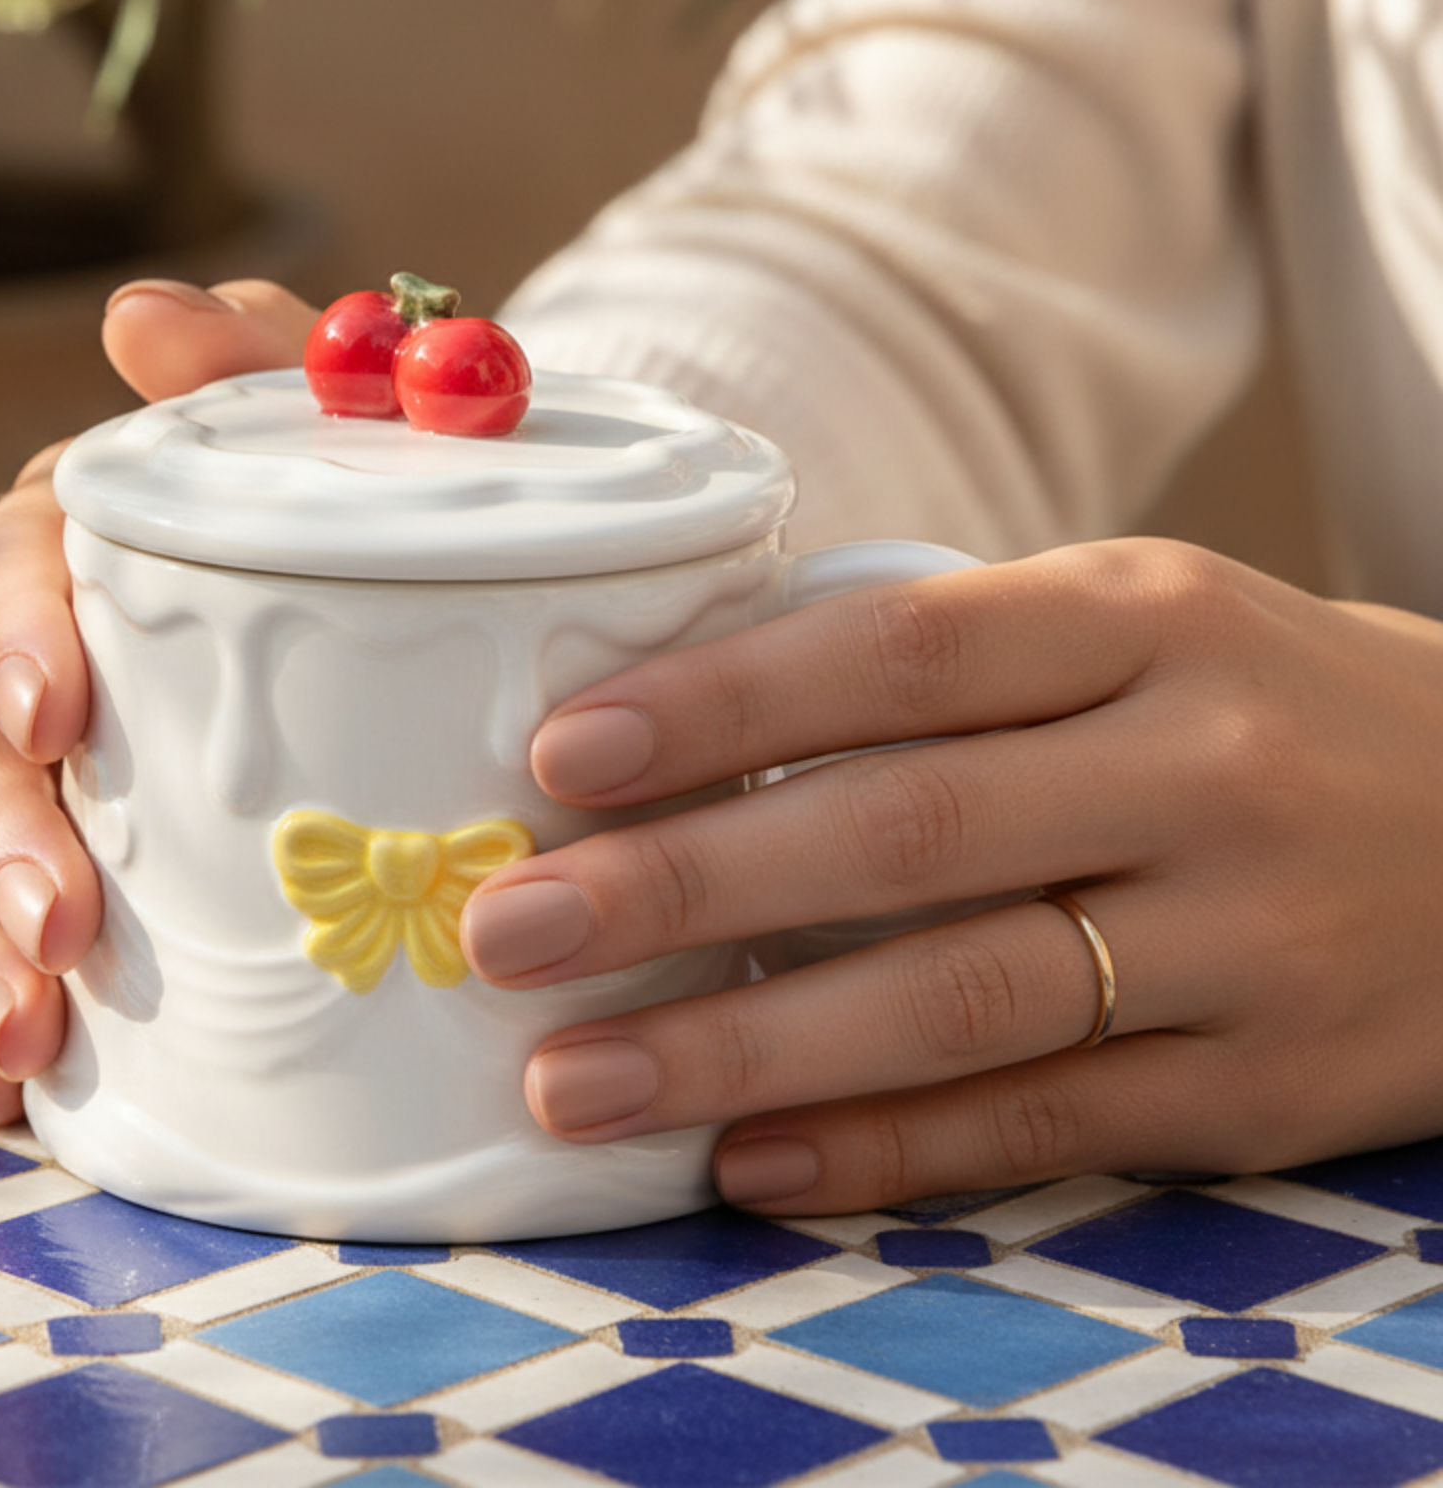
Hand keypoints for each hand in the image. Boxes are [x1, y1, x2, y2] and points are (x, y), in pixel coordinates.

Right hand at [0, 279, 315, 1121]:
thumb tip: (133, 313)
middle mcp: (42, 661)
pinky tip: (19, 1093)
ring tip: (28, 1033)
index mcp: (85, 544)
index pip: (6, 568)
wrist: (447, 621)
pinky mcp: (80, 892)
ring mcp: (51, 785)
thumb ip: (264, 359)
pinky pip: (6, 955)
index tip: (62, 707)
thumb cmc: (370, 516)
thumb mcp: (345, 425)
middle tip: (61, 923)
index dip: (13, 632)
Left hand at [459, 540, 1442, 1213]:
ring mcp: (1245, 938)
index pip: (901, 653)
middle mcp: (1201, 768)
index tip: (562, 759)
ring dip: (747, 1049)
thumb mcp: (1131, 623)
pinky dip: (887, 1150)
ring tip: (580, 1080)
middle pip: (904, 833)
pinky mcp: (1269, 1089)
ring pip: (961, 1002)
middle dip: (682, 888)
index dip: (722, 707)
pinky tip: (750, 1164)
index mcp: (1146, 615)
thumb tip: (678, 730)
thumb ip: (943, 668)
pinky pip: (1049, 1125)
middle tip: (510, 932)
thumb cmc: (1250, 704)